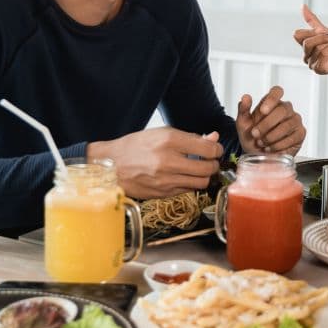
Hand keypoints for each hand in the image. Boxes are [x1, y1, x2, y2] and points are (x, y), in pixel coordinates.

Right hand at [88, 126, 221, 199]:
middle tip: (210, 161)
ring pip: (202, 182)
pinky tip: (185, 177)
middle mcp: (168, 161)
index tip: (215, 150)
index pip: (207, 149)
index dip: (217, 150)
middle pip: (208, 168)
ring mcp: (165, 180)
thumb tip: (213, 138)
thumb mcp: (161, 133)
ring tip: (200, 170)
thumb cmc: (135, 146)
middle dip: (214, 164)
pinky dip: (191, 184)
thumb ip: (190, 137)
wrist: (111, 166)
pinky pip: (188, 190)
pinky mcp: (163, 193)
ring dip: (205, 176)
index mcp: (169, 141)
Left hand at [236, 85, 306, 154]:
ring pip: (287, 125)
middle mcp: (286, 109)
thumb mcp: (243, 124)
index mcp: (272, 102)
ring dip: (271, 136)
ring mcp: (295, 120)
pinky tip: (270, 148)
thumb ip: (243, 110)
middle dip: (266, 124)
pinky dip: (278, 145)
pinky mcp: (300, 133)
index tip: (263, 111)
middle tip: (255, 134)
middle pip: (282, 110)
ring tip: (261, 143)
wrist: (258, 156)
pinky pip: (292, 138)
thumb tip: (245, 97)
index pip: (277, 91)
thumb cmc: (252, 137)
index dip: (271, 99)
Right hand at [293, 5, 327, 76]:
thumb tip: (303, 7)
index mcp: (306, 47)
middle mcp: (307, 56)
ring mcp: (312, 64)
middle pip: (306, 41)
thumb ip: (313, 21)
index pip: (298, 35)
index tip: (324, 31)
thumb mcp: (327, 30)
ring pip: (317, 47)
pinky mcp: (320, 69)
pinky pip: (323, 54)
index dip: (312, 31)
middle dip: (323, 36)